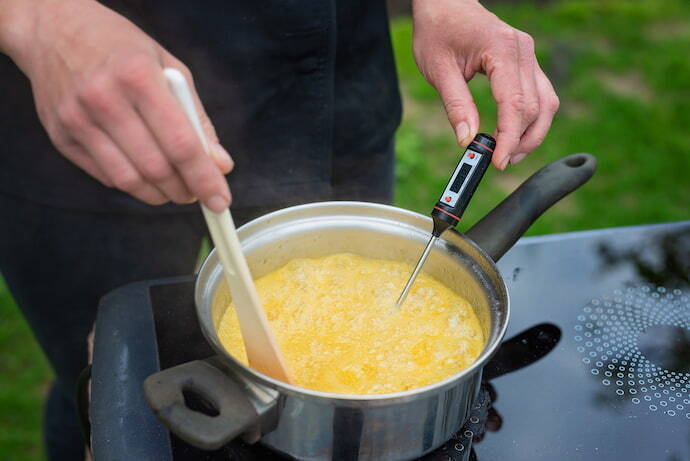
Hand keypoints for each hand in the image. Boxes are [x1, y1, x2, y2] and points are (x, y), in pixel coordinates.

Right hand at [0, 0, 232, 210]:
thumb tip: (220, 165)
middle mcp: (103, 98)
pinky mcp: (61, 137)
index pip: (180, 143)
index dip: (204, 178)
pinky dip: (132, 183)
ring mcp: (77, 120)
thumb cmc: (120, 48)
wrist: (52, 30)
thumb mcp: (169, 67)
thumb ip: (196, 118)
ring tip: (173, 189)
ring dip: (159, 195)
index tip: (220, 200)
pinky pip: (106, 176)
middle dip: (184, 191)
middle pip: (155, 168)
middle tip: (197, 193)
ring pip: (129, 180)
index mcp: (137, 76)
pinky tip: (143, 173)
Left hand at [412, 0, 559, 168]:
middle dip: (521, 140)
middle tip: (499, 162)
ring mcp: (528, 55)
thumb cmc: (438, 31)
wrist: (445, 4)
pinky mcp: (527, 61)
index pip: (514, 103)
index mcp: (501, 50)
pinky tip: (516, 134)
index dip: (509, 138)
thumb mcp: (438, 71)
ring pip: (546, 103)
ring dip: (532, 133)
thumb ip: (456, 105)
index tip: (497, 162)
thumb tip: (467, 140)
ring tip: (510, 154)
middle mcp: (523, 50)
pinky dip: (532, 118)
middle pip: (535, 107)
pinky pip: (541, 94)